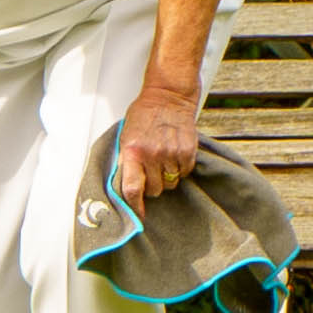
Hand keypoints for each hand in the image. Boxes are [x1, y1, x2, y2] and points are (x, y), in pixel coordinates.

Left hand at [116, 83, 200, 219]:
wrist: (168, 95)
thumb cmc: (144, 114)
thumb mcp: (126, 135)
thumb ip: (126, 160)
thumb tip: (124, 188)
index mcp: (132, 151)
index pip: (132, 189)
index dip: (135, 208)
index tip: (138, 216)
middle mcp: (152, 154)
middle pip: (155, 190)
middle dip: (153, 185)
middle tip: (151, 171)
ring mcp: (171, 153)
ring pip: (171, 184)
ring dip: (167, 177)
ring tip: (163, 159)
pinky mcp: (188, 151)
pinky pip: (184, 173)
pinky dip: (180, 169)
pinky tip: (174, 154)